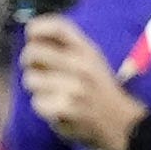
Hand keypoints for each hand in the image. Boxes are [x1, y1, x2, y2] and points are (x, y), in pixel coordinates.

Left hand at [15, 14, 142, 149]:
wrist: (121, 123)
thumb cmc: (99, 89)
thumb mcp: (91, 61)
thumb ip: (65, 49)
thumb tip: (31, 38)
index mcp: (87, 49)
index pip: (58, 26)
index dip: (38, 26)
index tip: (30, 35)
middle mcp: (81, 64)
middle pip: (33, 51)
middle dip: (29, 63)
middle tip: (38, 71)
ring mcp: (74, 86)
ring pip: (30, 79)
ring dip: (36, 88)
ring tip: (53, 93)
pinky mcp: (66, 107)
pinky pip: (36, 102)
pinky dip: (43, 107)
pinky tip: (57, 108)